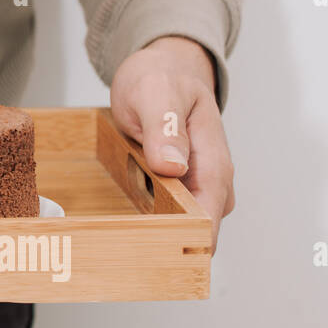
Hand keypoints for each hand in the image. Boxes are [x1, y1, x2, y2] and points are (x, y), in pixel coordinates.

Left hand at [110, 36, 234, 252]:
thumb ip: (165, 125)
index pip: (209, 216)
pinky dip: (144, 220)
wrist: (161, 70)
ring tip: (115, 240)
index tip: (159, 257)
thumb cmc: (161, 78)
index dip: (188, 241)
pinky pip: (163, 215)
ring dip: (151, 235)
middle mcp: (210, 180)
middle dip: (165, 245)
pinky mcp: (176, 188)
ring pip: (178, 227)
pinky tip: (119, 221)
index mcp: (213, 160)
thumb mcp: (156, 91)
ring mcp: (194, 186)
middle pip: (195, 231)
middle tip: (122, 254)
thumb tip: (173, 165)